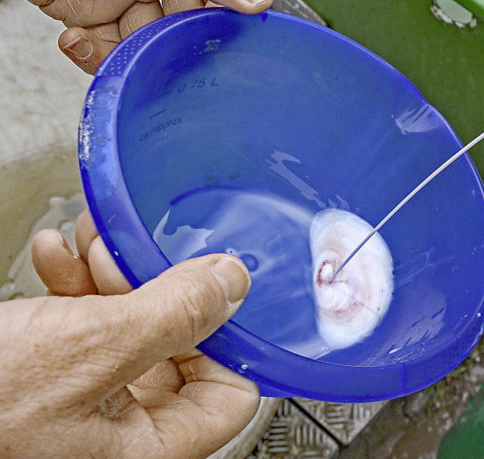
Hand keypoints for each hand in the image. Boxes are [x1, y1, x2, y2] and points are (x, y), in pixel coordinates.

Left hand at [0, 0, 272, 72]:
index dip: (225, 16)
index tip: (227, 41)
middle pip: (188, 22)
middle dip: (178, 41)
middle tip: (164, 43)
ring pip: (148, 42)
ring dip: (136, 55)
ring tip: (116, 46)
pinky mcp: (81, 9)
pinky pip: (104, 47)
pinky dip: (95, 56)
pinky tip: (80, 40)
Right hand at [0, 213, 257, 457]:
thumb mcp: (89, 348)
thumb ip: (174, 315)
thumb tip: (234, 285)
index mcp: (147, 449)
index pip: (232, 395)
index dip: (229, 335)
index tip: (214, 287)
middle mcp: (121, 435)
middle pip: (180, 350)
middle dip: (157, 289)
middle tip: (133, 255)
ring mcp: (85, 408)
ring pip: (129, 330)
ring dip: (111, 276)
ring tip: (89, 245)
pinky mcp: (48, 381)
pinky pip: (82, 329)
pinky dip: (71, 287)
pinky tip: (53, 257)